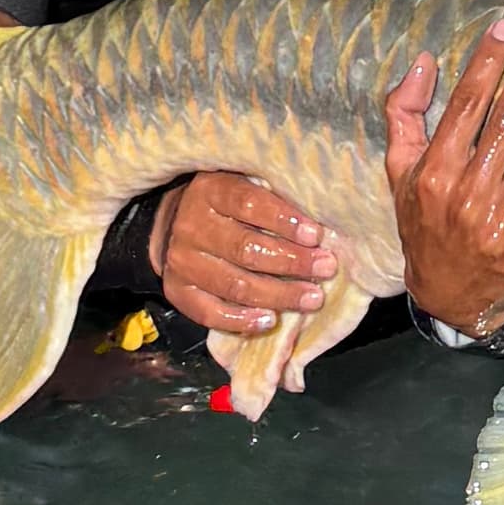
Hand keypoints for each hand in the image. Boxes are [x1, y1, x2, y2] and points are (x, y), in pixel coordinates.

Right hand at [151, 168, 342, 337]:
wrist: (178, 221)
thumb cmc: (229, 204)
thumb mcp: (246, 184)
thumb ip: (275, 197)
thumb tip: (319, 226)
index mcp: (211, 191)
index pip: (248, 203)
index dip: (284, 220)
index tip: (316, 235)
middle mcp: (192, 226)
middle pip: (245, 248)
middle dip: (291, 261)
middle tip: (326, 268)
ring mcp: (183, 261)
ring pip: (234, 284)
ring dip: (278, 294)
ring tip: (311, 298)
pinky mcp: (177, 291)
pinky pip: (210, 312)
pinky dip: (242, 320)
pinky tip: (270, 320)